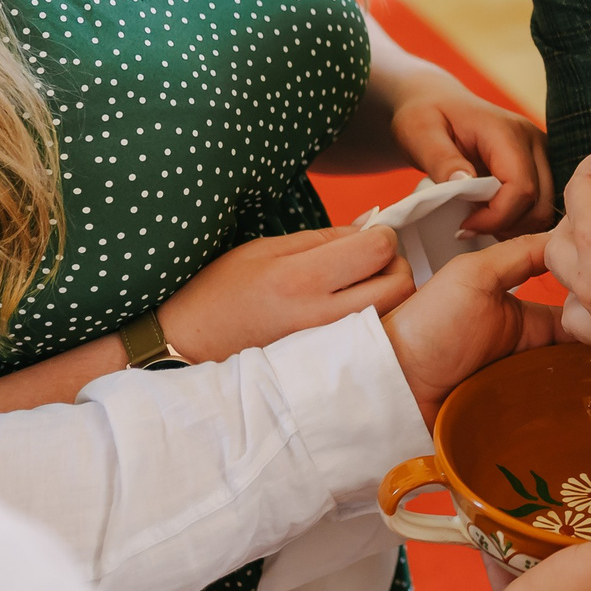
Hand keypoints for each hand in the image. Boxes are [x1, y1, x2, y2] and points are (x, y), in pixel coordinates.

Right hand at [159, 224, 413, 362]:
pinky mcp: (332, 366)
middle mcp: (322, 317)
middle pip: (400, 285)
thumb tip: (373, 224)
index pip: (378, 249)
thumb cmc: (222, 293)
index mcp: (301, 279)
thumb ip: (325, 238)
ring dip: (390, 292)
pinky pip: (376, 337)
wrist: (189, 348)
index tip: (369, 235)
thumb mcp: (266, 250)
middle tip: (373, 260)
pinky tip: (352, 310)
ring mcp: (330, 347)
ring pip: (395, 314)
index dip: (382, 234)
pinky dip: (378, 318)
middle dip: (396, 264)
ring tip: (361, 285)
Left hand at [381, 234, 566, 423]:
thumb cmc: (430, 324)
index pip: (576, 316)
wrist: (393, 381)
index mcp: (524, 319)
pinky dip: (572, 418)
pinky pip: (552, 419)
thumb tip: (568, 233)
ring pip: (573, 391)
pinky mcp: (515, 421)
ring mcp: (523, 389)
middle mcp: (528, 354)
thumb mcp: (475, 274)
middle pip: (581, 358)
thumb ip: (520, 254)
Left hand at [389, 74, 556, 236]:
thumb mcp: (419, 134)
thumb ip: (442, 159)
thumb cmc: (426, 116)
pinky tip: (490, 215)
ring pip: (544, 207)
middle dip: (505, 225)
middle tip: (469, 226)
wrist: (438, 103)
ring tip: (478, 220)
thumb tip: (465, 183)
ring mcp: (541, 153)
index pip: (521, 188)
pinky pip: (540, 204)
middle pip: (539, 202)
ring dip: (513, 224)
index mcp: (506, 132)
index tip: (463, 225)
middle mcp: (534, 140)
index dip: (495, 217)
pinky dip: (518, 219)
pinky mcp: (540, 164)